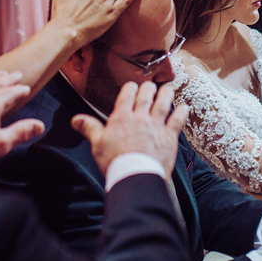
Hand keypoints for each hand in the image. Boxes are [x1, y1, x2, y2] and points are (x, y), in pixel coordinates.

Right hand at [72, 82, 187, 175]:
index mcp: (122, 117)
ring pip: (163, 104)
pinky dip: (181, 113)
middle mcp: (140, 118)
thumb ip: (89, 128)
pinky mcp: (169, 137)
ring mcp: (156, 126)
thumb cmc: (115, 161)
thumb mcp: (97, 144)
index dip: (130, 88)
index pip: (127, 95)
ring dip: (166, 94)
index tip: (132, 86)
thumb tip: (76, 119)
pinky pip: (177, 121)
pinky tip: (185, 107)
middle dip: (149, 88)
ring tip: (168, 88)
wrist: (135, 175)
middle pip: (146, 96)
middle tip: (151, 84)